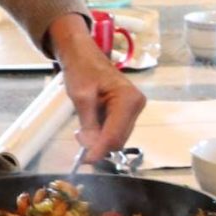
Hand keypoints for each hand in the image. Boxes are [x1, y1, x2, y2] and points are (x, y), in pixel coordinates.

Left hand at [48, 19, 146, 161]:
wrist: (83, 55)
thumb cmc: (82, 70)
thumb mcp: (81, 98)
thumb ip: (89, 125)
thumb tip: (91, 149)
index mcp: (128, 99)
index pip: (115, 135)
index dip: (99, 150)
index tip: (85, 161)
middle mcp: (136, 105)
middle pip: (118, 139)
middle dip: (98, 144)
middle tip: (78, 137)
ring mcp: (134, 109)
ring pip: (117, 138)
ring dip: (99, 140)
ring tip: (82, 130)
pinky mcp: (128, 112)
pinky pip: (115, 131)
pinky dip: (101, 134)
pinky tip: (90, 125)